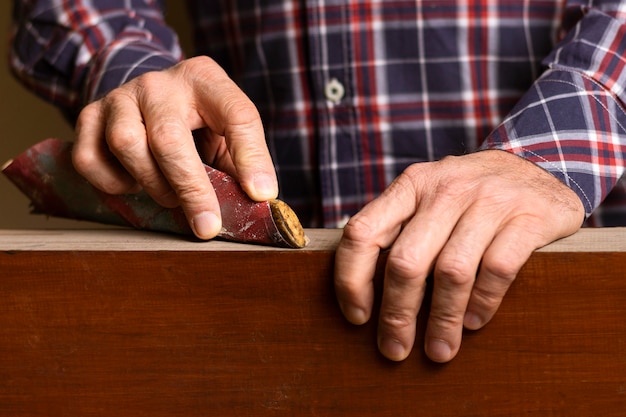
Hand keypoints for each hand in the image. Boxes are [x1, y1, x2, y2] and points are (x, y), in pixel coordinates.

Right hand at [73, 56, 277, 238]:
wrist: (152, 96)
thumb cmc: (197, 122)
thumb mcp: (227, 132)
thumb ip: (243, 161)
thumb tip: (260, 200)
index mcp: (206, 80)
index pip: (236, 114)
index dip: (251, 157)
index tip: (260, 194)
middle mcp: (159, 84)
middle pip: (169, 138)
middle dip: (190, 189)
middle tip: (207, 224)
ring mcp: (120, 96)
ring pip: (126, 145)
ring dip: (152, 184)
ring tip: (170, 196)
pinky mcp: (89, 114)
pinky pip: (89, 159)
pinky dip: (112, 184)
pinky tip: (134, 183)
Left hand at [334, 150, 583, 362]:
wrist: (536, 166)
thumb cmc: (469, 195)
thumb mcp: (429, 196)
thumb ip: (398, 228)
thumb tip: (361, 292)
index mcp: (411, 185)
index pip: (362, 232)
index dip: (351, 280)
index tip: (357, 316)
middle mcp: (445, 188)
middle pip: (406, 262)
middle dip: (397, 314)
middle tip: (395, 349)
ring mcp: (488, 201)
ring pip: (451, 272)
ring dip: (441, 320)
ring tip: (439, 349)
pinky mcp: (528, 217)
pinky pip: (497, 270)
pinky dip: (482, 303)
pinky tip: (473, 322)